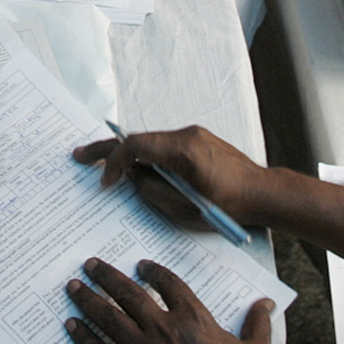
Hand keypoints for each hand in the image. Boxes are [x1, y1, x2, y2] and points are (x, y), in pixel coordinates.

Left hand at [65, 258, 273, 343]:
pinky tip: (72, 327)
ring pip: (108, 318)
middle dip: (107, 276)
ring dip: (88, 299)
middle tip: (90, 265)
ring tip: (74, 287)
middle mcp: (164, 329)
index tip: (141, 265)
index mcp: (194, 319)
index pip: (169, 283)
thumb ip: (259, 325)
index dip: (153, 271)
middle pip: (129, 293)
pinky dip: (84, 338)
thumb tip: (267, 304)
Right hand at [73, 123, 269, 227]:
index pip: (136, 146)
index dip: (113, 162)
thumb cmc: (229, 205)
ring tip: (105, 167)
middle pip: (139, 138)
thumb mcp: (185, 208)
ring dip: (128, 154)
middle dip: (108, 149)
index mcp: (183, 150)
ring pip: (150, 141)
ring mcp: (193, 135)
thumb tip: (134, 179)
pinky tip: (137, 169)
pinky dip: (146, 155)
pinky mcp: (198, 141)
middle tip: (80, 155)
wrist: (263, 193)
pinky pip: (164, 145)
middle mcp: (187, 135)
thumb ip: (153, 192)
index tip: (105, 183)